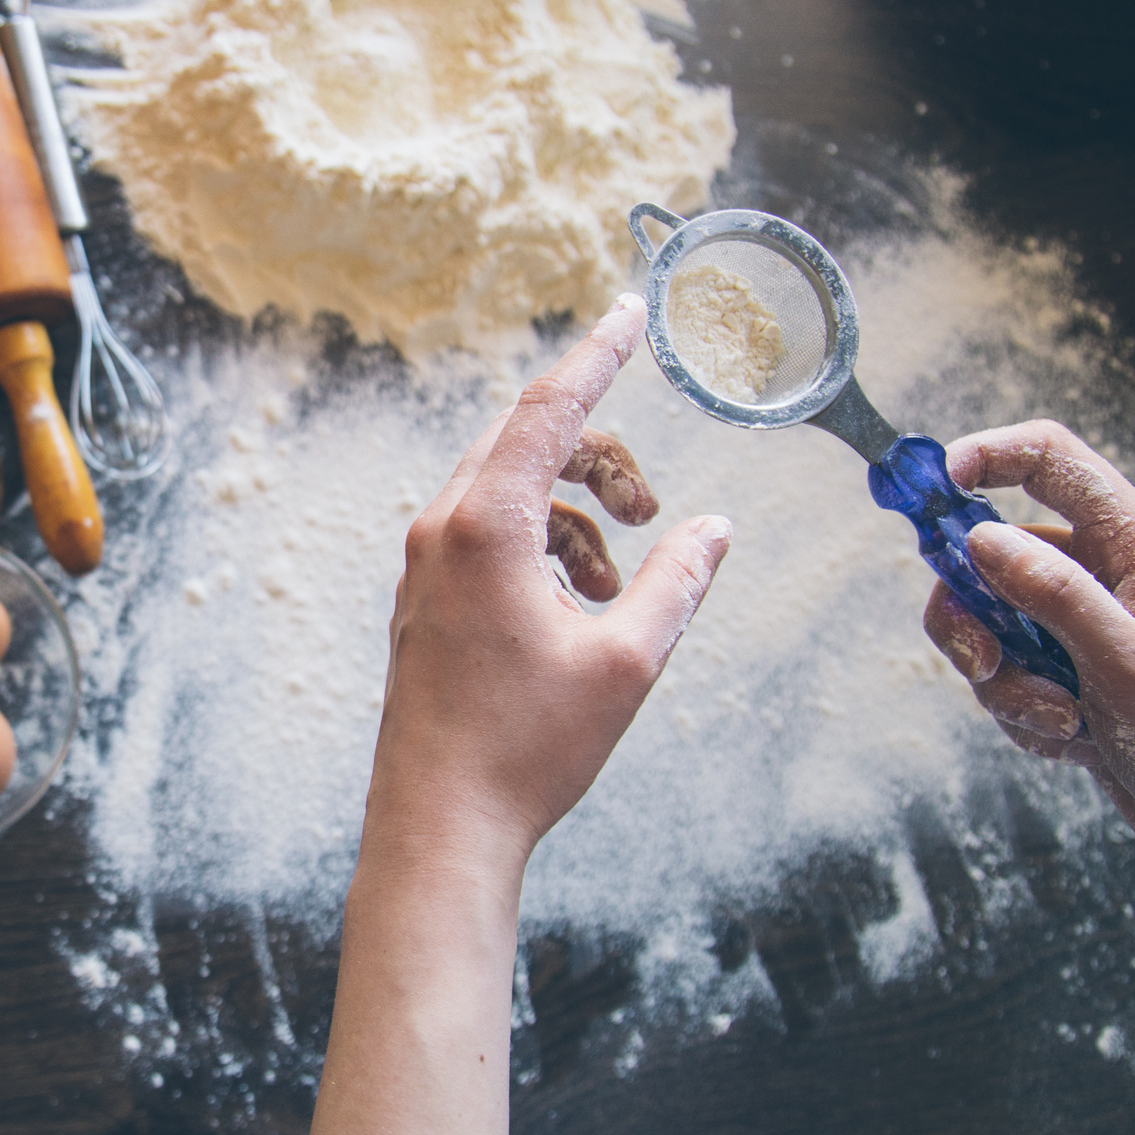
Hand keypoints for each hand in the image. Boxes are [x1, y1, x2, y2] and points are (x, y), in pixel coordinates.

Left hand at [364, 293, 732, 883]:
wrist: (438, 825)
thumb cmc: (526, 748)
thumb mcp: (629, 658)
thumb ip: (677, 579)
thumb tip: (712, 528)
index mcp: (484, 527)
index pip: (549, 408)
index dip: (598, 353)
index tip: (632, 309)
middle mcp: (440, 531)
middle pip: (528, 443)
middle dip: (600, 460)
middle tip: (650, 508)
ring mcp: (423, 566)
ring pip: (510, 494)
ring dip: (577, 518)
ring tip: (619, 585)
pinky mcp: (422, 599)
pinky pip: (488, 537)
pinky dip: (544, 550)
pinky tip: (580, 609)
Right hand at [922, 420, 1134, 875]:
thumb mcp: (1130, 666)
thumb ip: (1054, 594)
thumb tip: (983, 538)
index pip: (1050, 460)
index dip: (987, 456)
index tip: (934, 488)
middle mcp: (1106, 577)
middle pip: (992, 552)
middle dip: (971, 615)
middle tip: (985, 663)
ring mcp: (1085, 627)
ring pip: (990, 624)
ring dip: (1003, 682)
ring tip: (1060, 720)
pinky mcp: (1072, 676)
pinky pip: (1008, 678)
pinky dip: (1022, 714)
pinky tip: (1074, 744)